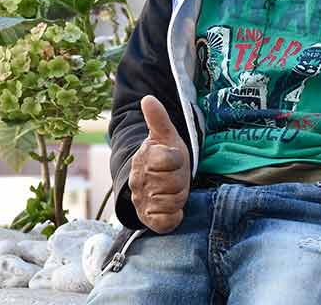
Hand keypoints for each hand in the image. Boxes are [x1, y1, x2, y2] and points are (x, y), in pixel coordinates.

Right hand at [128, 96, 190, 233]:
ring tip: (173, 190)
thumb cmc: (165, 157)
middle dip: (180, 181)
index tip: (175, 159)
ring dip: (179, 198)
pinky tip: (174, 209)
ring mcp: (142, 200)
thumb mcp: (166, 136)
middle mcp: (140, 180)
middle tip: (176, 177)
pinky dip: (173, 218)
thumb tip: (147, 98)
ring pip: (171, 202)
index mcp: (145, 158)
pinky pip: (164, 223)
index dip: (177, 160)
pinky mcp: (147, 218)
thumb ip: (158, 119)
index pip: (171, 160)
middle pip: (174, 182)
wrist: (152, 182)